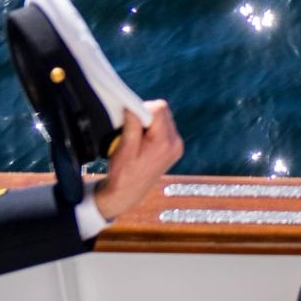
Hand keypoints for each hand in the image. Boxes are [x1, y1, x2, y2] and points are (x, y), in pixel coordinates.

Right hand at [92, 102, 185, 224]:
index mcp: (164, 143)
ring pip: (164, 118)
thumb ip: (132, 125)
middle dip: (145, 115)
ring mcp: (177, 146)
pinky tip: (143, 142)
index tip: (129, 117)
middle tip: (131, 128)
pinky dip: (152, 129)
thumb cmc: (123, 174)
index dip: (141, 108)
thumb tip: (132, 106)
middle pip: (163, 111)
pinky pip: (164, 127)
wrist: (127, 194)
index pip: (159, 109)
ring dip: (149, 122)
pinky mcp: (175, 148)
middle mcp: (176, 143)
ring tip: (136, 138)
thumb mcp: (124, 149)